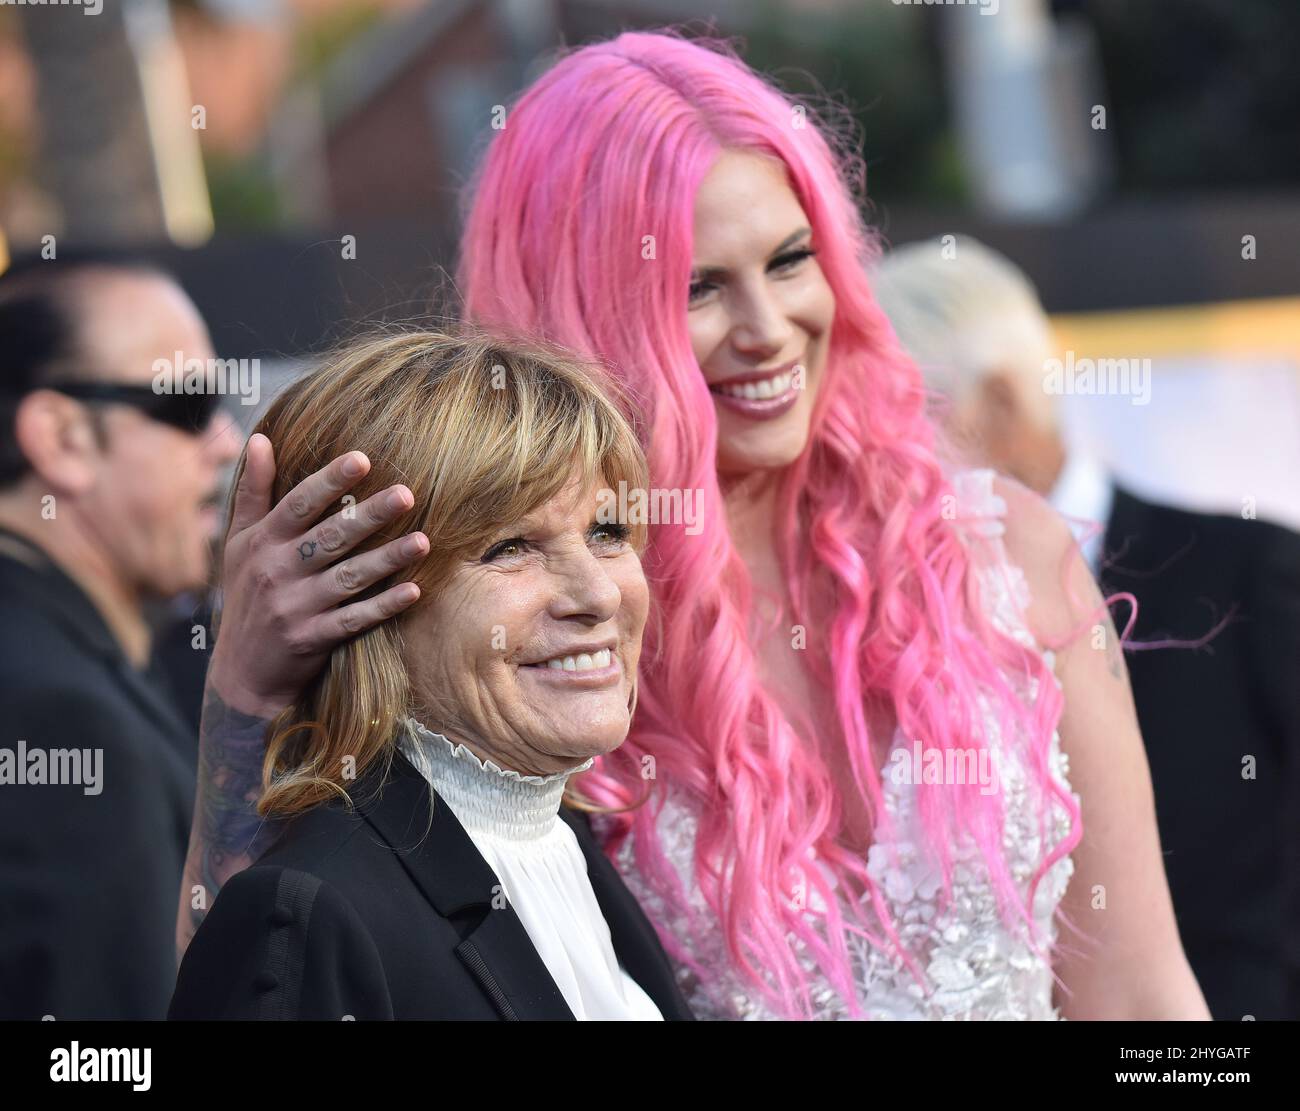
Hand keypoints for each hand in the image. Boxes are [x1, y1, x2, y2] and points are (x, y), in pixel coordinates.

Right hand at [207, 433, 427, 717]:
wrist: (241, 672)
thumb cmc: (246, 595)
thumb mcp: (240, 543)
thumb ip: (253, 492)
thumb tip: (260, 438)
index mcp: (263, 542)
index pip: (298, 504)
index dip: (329, 481)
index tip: (362, 458)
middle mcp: (277, 571)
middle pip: (330, 537)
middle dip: (368, 515)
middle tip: (406, 493)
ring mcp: (296, 607)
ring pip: (348, 577)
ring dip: (387, 559)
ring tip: (423, 542)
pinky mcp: (312, 638)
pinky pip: (354, 619)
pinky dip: (383, 607)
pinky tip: (413, 591)